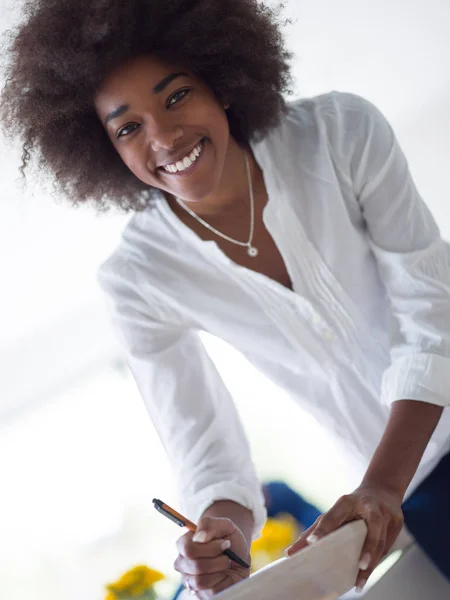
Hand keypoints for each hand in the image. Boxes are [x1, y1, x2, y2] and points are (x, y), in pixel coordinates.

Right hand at [174, 516, 250, 598]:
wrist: (239, 555)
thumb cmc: (228, 538)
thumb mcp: (224, 525)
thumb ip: (209, 524)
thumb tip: (199, 538)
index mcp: (184, 544)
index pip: (188, 549)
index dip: (209, 548)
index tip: (225, 543)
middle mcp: (183, 564)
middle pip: (196, 566)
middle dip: (218, 560)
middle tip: (227, 555)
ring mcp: (190, 581)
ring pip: (200, 581)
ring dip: (220, 571)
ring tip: (226, 564)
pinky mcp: (201, 594)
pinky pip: (211, 592)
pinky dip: (223, 582)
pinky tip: (225, 575)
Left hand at [285, 486, 403, 591]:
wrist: (382, 490)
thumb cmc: (353, 504)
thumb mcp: (336, 510)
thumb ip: (316, 529)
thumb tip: (290, 552)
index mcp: (348, 500)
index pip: (335, 514)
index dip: (324, 528)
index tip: (312, 543)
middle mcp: (370, 505)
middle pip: (372, 526)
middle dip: (368, 546)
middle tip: (360, 566)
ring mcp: (386, 513)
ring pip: (382, 540)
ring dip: (373, 561)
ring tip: (359, 582)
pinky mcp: (397, 523)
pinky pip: (387, 546)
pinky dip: (377, 561)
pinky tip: (366, 575)